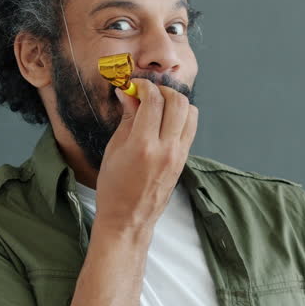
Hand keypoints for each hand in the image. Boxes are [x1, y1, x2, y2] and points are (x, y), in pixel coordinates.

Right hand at [94, 79, 198, 232]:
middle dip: (162, 90)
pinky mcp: (184, 160)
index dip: (144, 86)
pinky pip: (190, 128)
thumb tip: (129, 94)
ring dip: (176, 102)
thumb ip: (127, 119)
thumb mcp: (114, 150)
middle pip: (178, 101)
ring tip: (158, 105)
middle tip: (147, 93)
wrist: (128, 220)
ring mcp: (179, 155)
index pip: (153, 101)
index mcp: (144, 145)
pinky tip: (164, 121)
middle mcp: (166, 149)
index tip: (134, 86)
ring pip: (191, 112)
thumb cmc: (114, 188)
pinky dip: (180, 117)